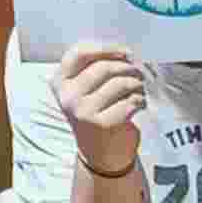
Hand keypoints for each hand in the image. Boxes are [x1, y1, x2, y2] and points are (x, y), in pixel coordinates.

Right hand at [53, 41, 144, 176]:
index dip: (106, 48)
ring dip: (137, 84)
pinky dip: (140, 100)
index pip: (79, 53)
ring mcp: (83, 111)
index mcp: (60, 82)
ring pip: (120, 83)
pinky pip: (130, 101)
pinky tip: (138, 104)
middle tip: (138, 74)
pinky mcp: (102, 124)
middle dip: (128, 68)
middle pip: (104, 67)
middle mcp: (68, 96)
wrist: (100, 154)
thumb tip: (125, 52)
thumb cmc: (97, 114)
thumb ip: (95, 68)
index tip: (125, 52)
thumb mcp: (85, 90)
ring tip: (139, 90)